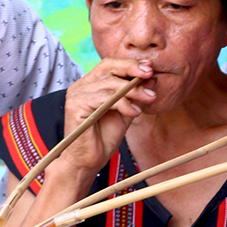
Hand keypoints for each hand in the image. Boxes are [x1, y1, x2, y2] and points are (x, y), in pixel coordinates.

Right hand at [55, 58, 156, 174]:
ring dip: (133, 90)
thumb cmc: (103, 138)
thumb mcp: (125, 112)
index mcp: (90, 85)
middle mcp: (80, 86)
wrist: (87, 162)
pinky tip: (135, 112)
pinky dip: (123, 104)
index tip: (150, 68)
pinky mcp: (75, 106)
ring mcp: (76, 95)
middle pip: (108, 67)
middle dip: (132, 69)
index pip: (110, 64)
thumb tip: (151, 76)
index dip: (130, 64)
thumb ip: (134, 95)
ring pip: (109, 83)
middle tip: (150, 74)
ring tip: (149, 98)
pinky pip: (104, 98)